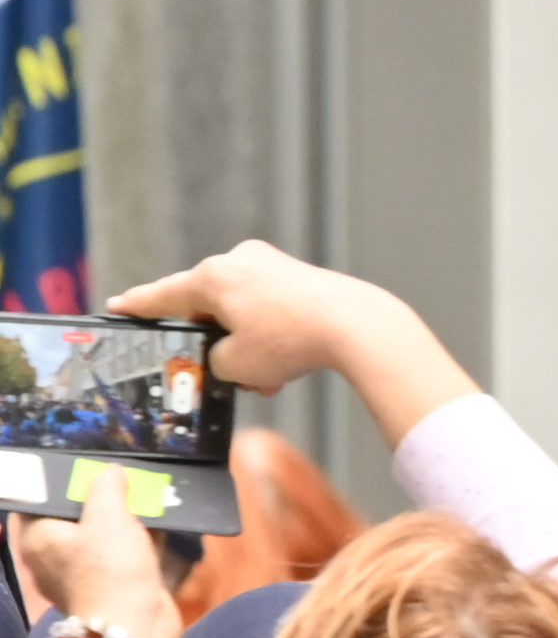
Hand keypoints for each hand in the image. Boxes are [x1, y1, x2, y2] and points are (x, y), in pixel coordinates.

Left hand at [12, 484, 179, 637]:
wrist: (134, 629)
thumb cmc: (111, 569)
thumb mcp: (109, 515)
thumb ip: (107, 486)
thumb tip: (111, 472)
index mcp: (39, 537)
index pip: (44, 499)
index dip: (67, 482)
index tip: (93, 471)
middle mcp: (55, 556)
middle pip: (76, 516)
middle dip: (104, 499)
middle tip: (127, 481)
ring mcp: (84, 575)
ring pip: (103, 535)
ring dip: (127, 519)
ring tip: (149, 498)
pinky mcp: (112, 588)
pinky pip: (123, 555)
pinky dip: (140, 541)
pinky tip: (162, 525)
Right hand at [109, 242, 473, 446]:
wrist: (358, 328)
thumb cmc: (293, 341)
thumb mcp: (236, 365)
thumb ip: (218, 361)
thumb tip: (232, 357)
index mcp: (212, 277)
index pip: (163, 295)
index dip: (138, 307)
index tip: (119, 306)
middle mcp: (239, 261)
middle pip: (209, 307)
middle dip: (216, 343)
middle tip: (223, 367)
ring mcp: (272, 265)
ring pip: (243, 313)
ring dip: (249, 347)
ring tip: (268, 376)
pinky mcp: (301, 277)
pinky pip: (272, 310)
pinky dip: (273, 338)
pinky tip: (287, 365)